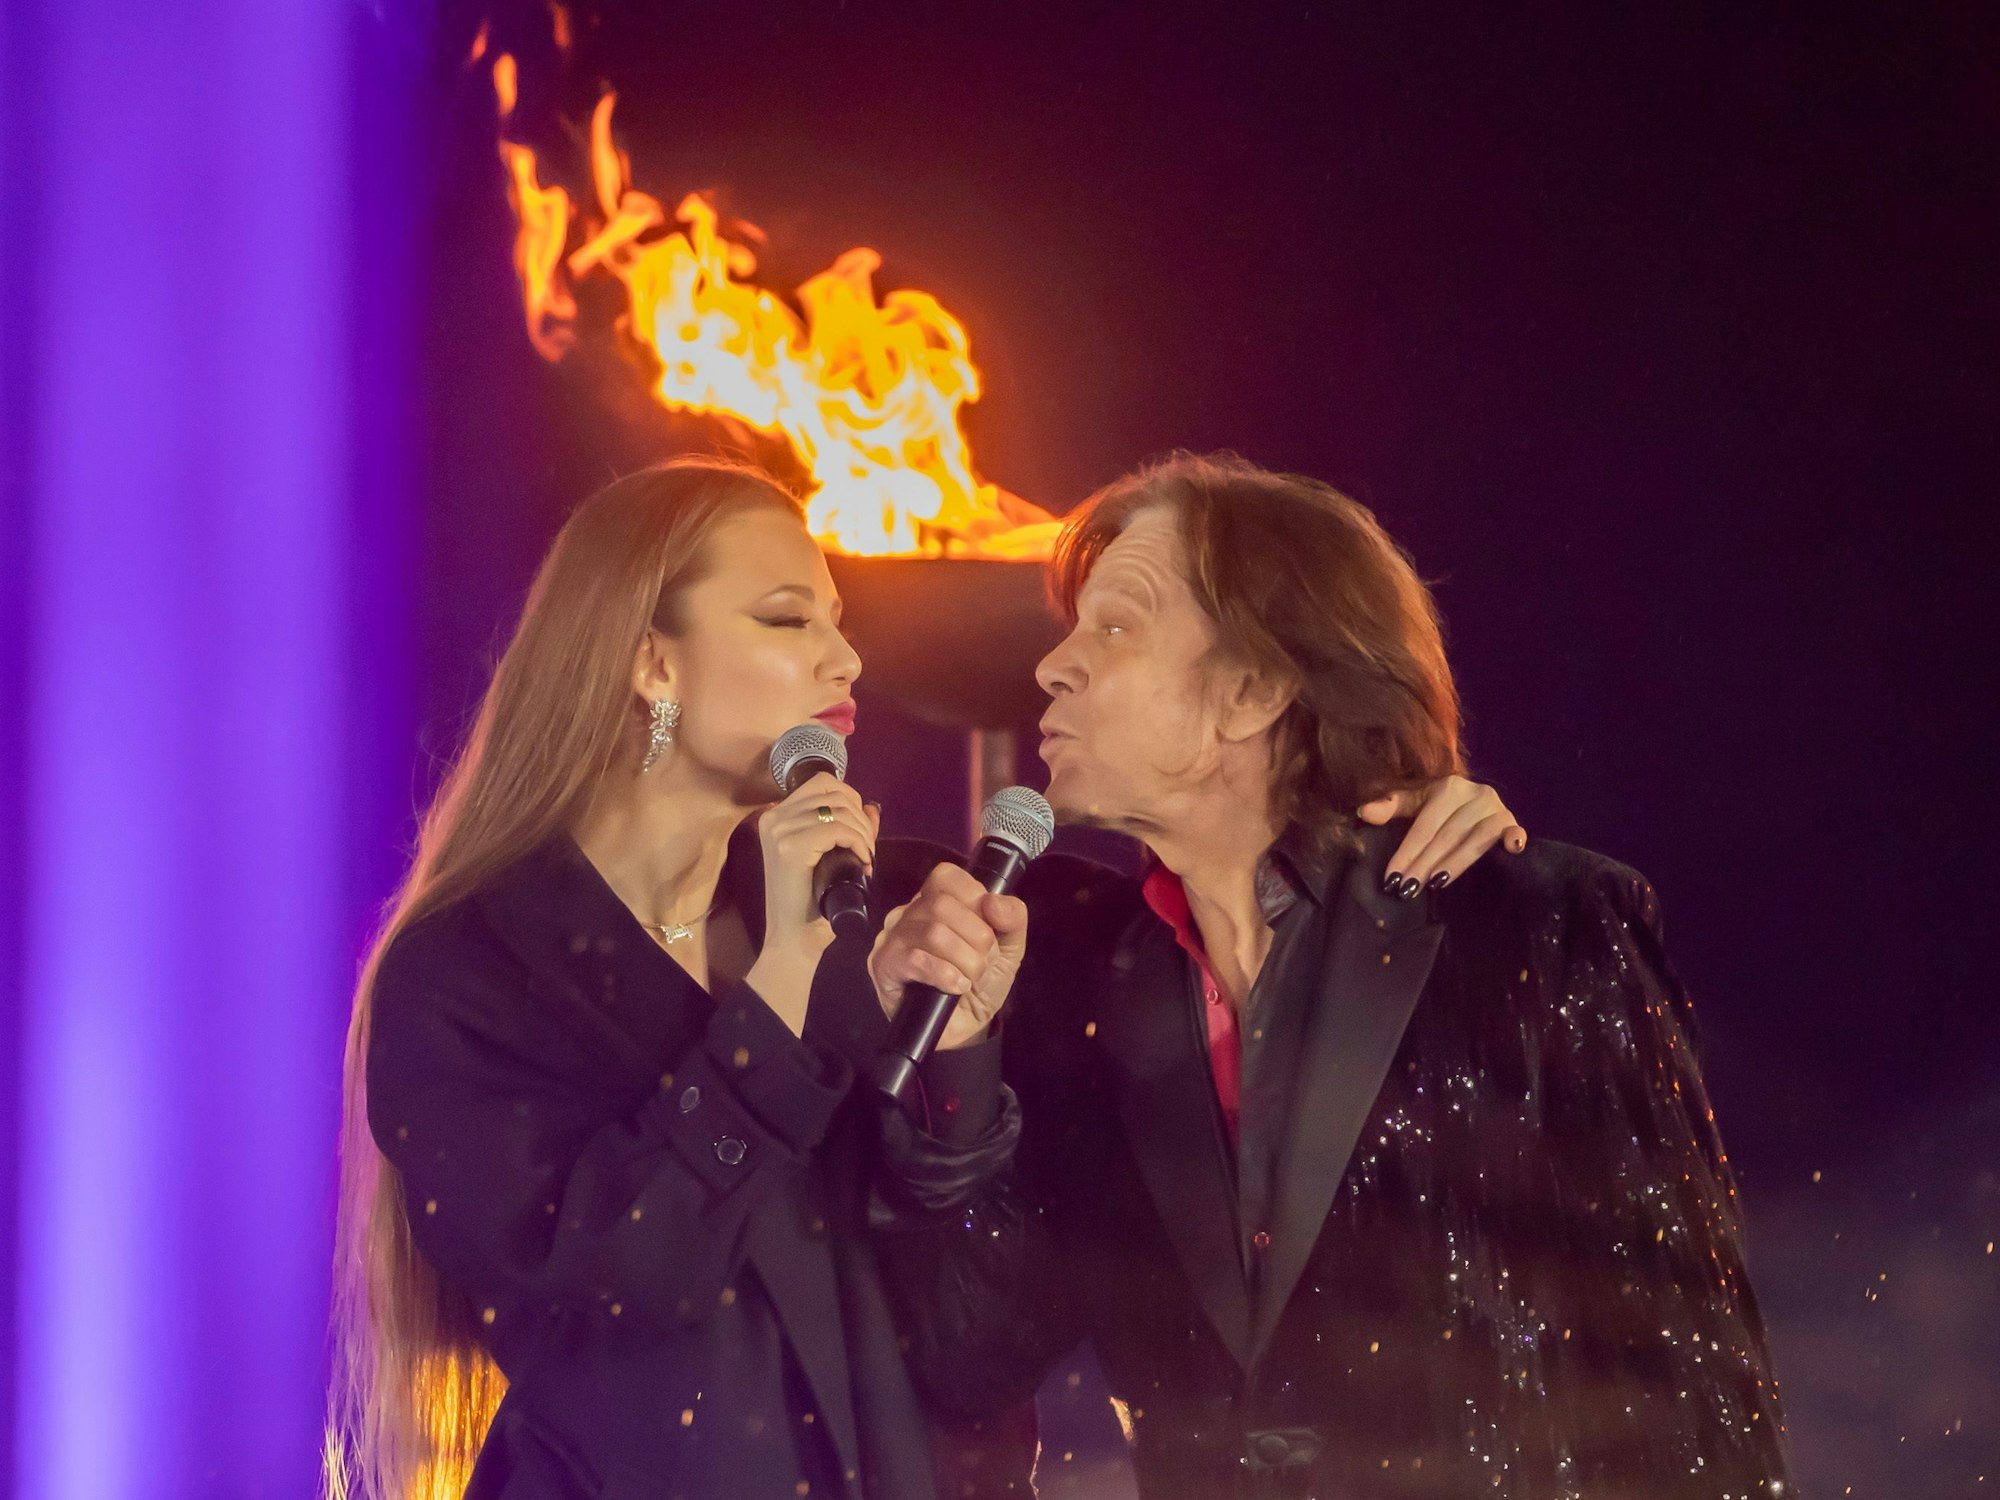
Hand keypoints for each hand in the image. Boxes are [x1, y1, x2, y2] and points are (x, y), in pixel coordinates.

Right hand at [746, 774, 878, 1032]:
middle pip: (834, 792)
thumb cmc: (813, 901)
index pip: (823, 783)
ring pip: (839, 810)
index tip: (859, 833)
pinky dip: (859, 844)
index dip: (851, 801)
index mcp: (776, 815)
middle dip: (860, 818)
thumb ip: (851, 829)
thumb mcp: (833, 857)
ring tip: (866, 859)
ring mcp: (779, 831)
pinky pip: (838, 830)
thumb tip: (873, 807)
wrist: (795, 938)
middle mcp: (773, 817)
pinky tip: (862, 864)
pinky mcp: (790, 848)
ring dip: (862, 834)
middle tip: (866, 849)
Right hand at [868, 862, 1028, 1050]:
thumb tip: (993, 901)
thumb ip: (1012, 918)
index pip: (946, 877)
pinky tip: (955, 988)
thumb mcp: (1009, 948)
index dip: (974, 900)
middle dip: (977, 939)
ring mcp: (892, 938)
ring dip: (965, 961)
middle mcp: (908, 913)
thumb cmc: (980, 982)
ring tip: (970, 979)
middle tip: (983, 963)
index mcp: (936, 899)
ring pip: (932, 933)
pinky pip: (916, 960)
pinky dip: (946, 975)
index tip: (987, 931)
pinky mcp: (883, 965)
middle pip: (942, 905)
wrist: (965, 1028)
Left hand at [1358, 773, 1525, 897]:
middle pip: (1446, 835)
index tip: (1391, 878)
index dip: (1406, 852)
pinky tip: (1511, 850)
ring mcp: (1497, 809)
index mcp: (1449, 788)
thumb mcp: (1416, 804)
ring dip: (1456, 862)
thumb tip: (1363, 811)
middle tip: (1407, 890)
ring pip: (1475, 840)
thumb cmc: (1441, 808)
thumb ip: (1391, 807)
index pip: (1424, 826)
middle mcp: (1475, 794)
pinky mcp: (1513, 823)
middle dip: (1424, 864)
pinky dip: (1513, 839)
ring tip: (1435, 884)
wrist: (1478, 803)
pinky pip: (1513, 831)